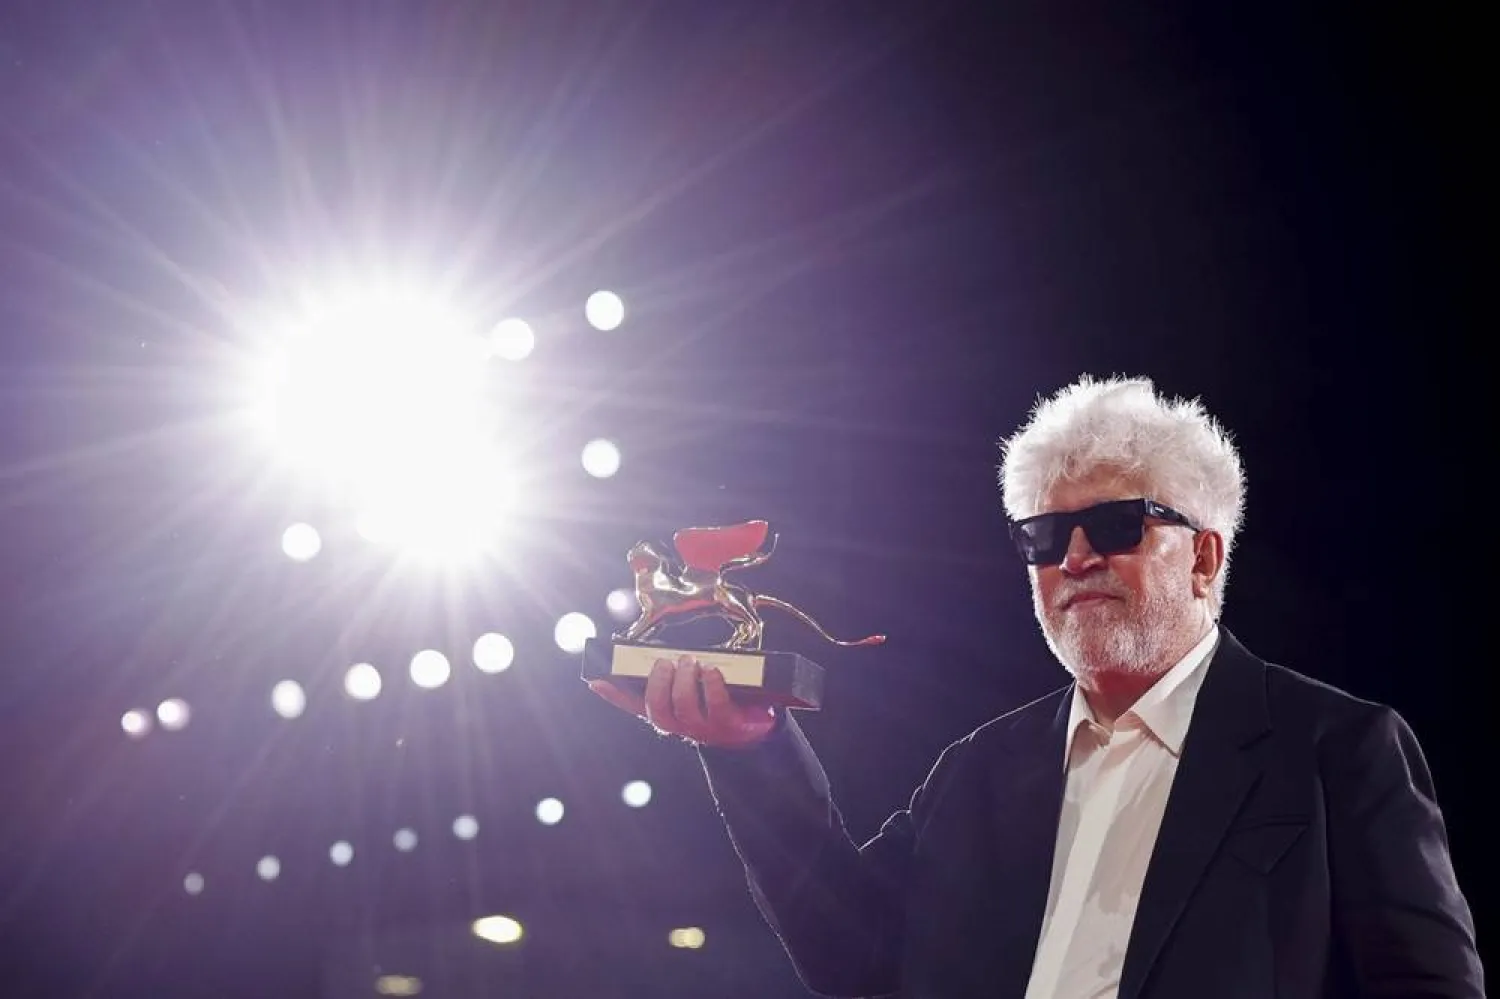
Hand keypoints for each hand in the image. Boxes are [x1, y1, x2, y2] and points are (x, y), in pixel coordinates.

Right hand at [588, 655, 778, 747]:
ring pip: (684, 709)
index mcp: (669, 713)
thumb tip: (657, 650)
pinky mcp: (729, 724)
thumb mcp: (696, 685)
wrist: (757, 723)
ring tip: (690, 661)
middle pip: (659, 711)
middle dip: (659, 684)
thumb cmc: (720, 698)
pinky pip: (716, 706)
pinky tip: (710, 671)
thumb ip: (676, 672)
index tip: (596, 679)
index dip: (615, 695)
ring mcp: (705, 728)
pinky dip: (711, 685)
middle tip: (666, 662)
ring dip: (684, 682)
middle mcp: (682, 725)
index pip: (635, 706)